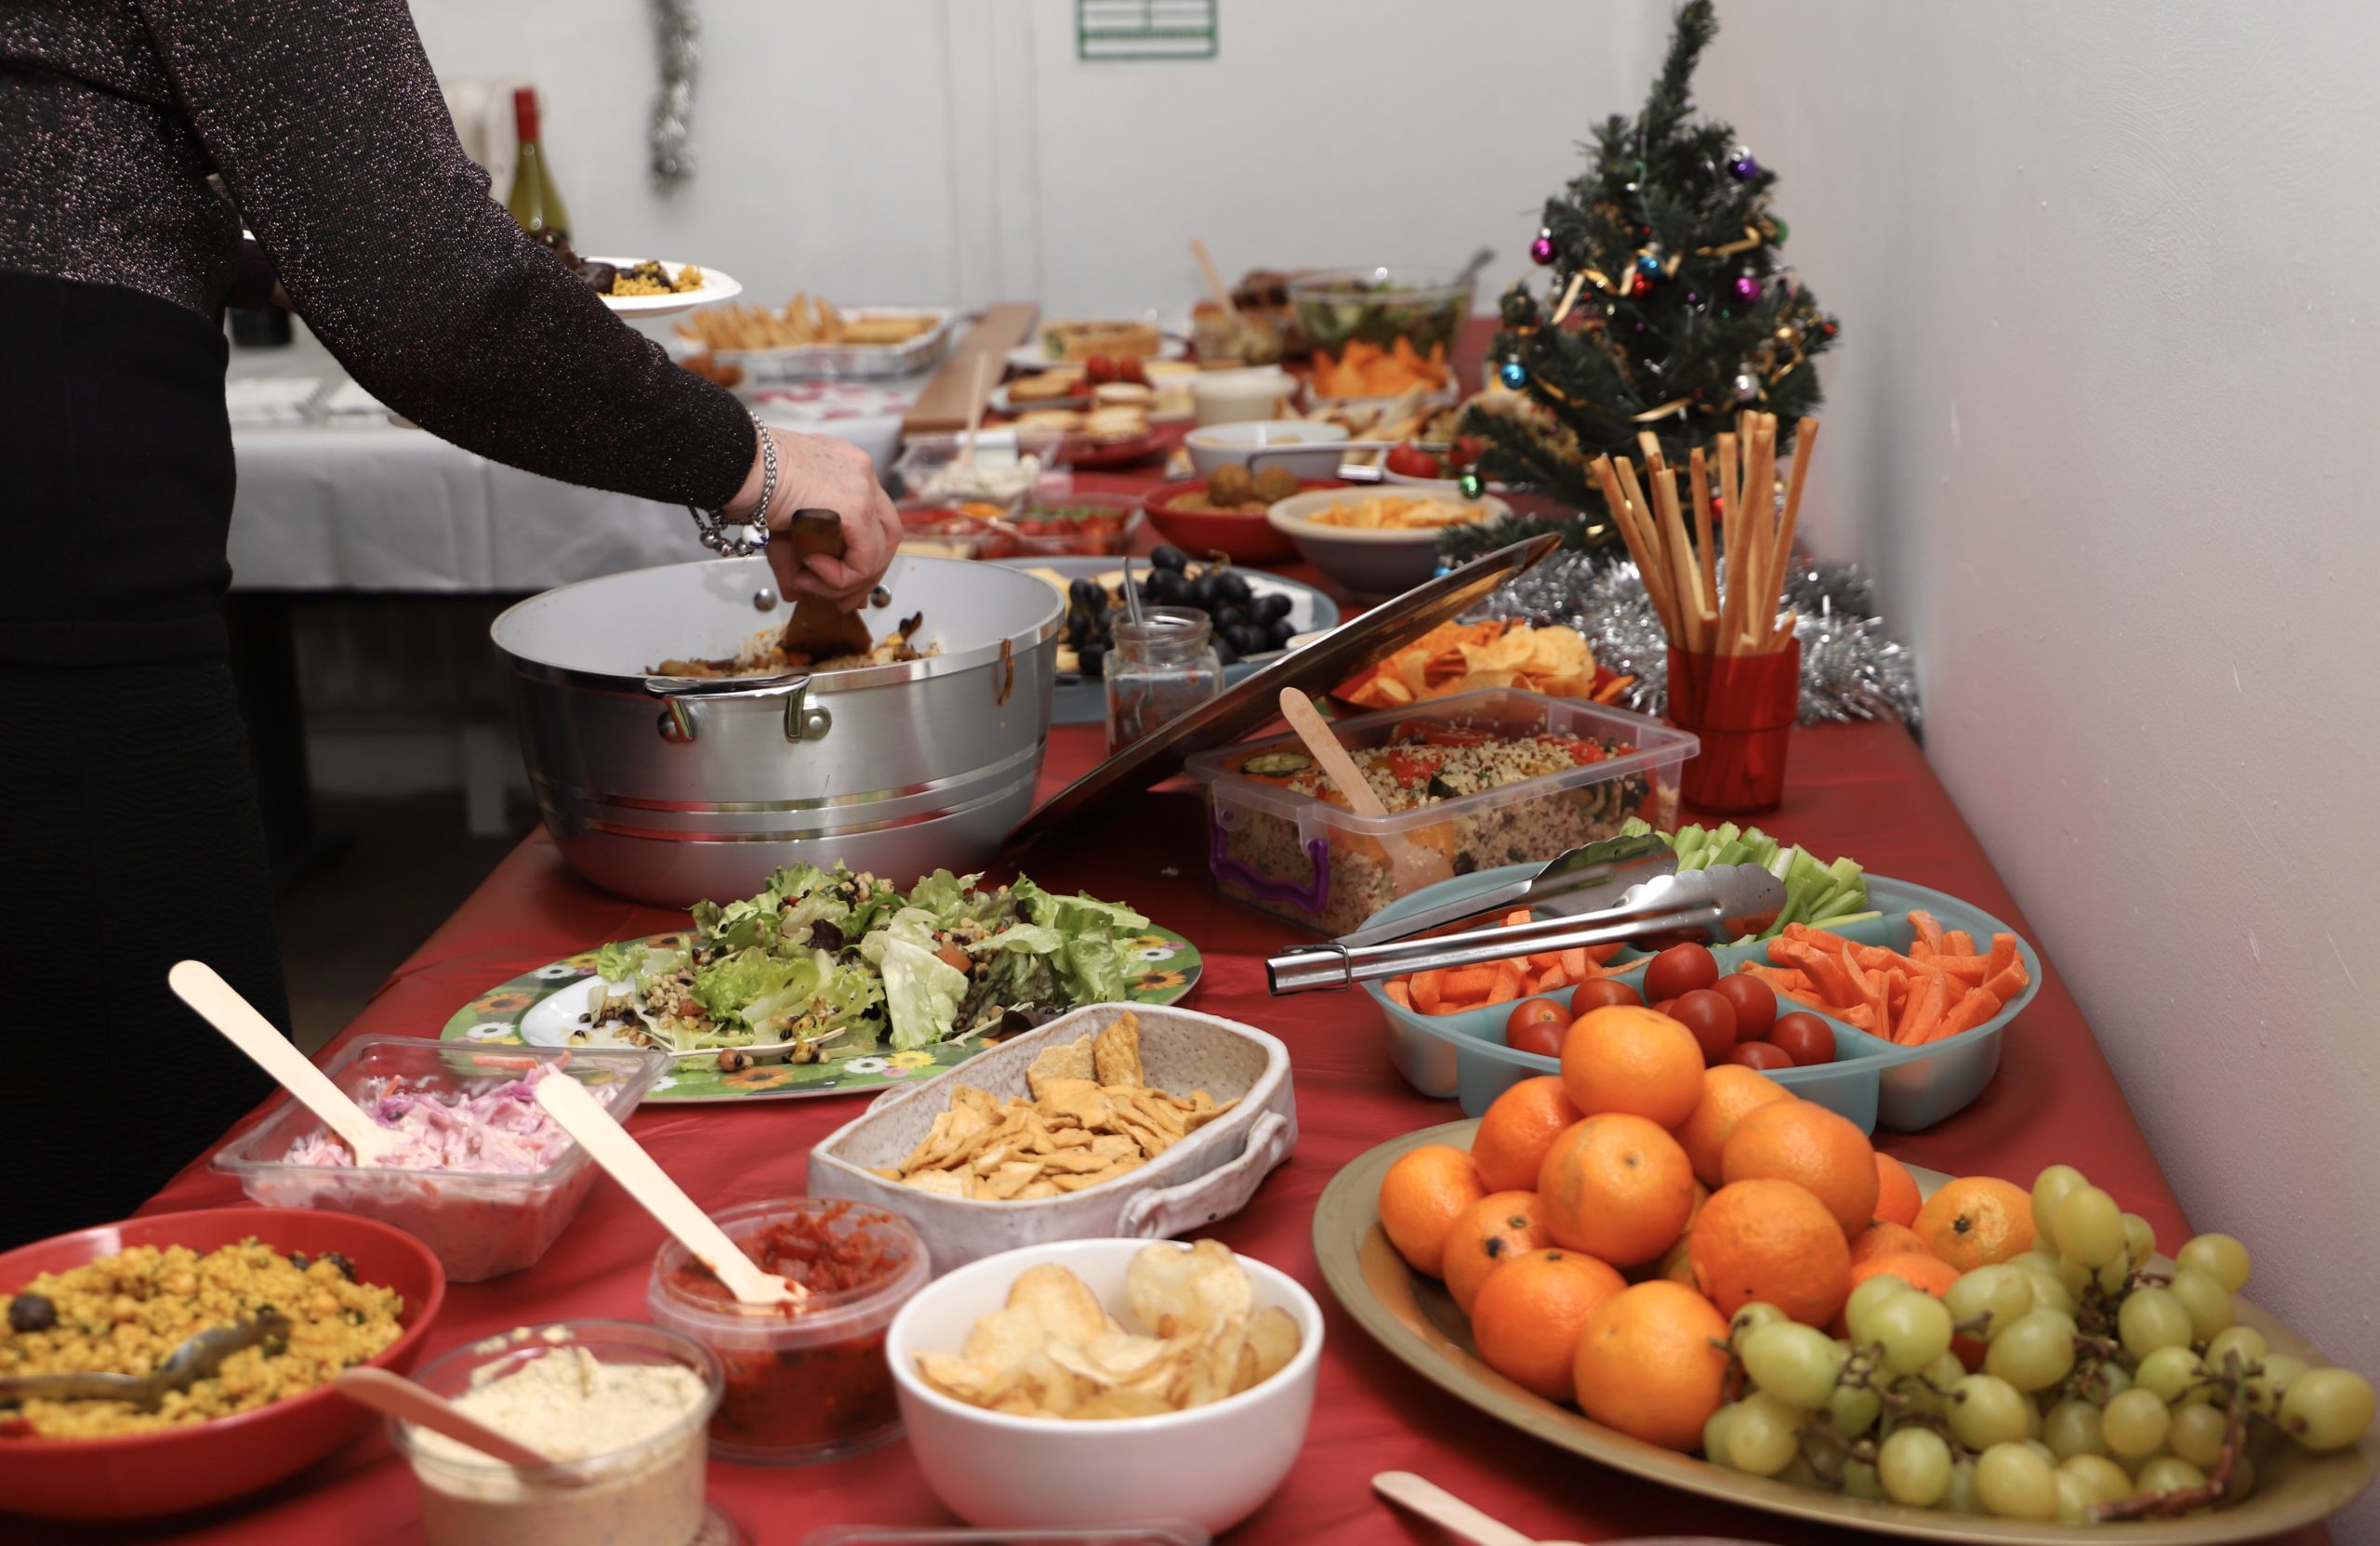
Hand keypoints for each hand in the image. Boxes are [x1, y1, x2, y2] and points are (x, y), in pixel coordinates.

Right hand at [728, 428, 898, 609]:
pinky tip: (810, 569)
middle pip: (886, 536)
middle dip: (864, 576)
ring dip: (844, 581)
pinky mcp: (855, 505)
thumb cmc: (745, 481)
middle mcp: (860, 474)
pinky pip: (865, 559)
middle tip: (842, 600)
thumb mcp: (778, 525)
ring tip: (806, 581)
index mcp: (845, 471)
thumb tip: (798, 591)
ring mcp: (862, 486)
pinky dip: (840, 576)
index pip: (874, 521)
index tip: (845, 586)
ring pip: (879, 551)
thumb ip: (795, 559)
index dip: (862, 559)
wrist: (731, 461)